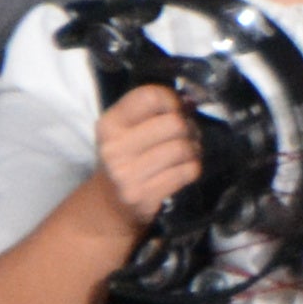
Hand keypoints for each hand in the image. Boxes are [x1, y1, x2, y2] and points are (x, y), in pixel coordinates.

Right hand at [90, 76, 202, 230]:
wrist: (108, 206)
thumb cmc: (126, 161)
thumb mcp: (126, 131)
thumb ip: (152, 112)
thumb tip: (190, 101)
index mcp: (109, 124)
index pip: (149, 96)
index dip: (171, 99)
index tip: (176, 109)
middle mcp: (114, 148)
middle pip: (174, 123)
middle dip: (189, 127)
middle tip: (188, 135)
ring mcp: (127, 174)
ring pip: (183, 148)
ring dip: (194, 149)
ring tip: (189, 152)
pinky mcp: (144, 196)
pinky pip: (186, 172)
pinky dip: (193, 168)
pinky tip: (186, 169)